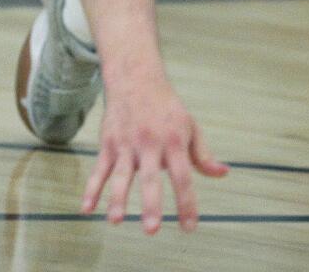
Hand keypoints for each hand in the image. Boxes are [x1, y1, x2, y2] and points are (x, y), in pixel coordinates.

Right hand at [81, 76, 228, 233]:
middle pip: (151, 177)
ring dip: (117, 198)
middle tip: (152, 230)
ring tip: (116, 220)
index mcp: (174, 141)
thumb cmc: (166, 108)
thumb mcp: (189, 126)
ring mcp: (127, 144)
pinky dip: (91, 189)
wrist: (136, 79)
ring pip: (122, 175)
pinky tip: (86, 209)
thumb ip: (203, 154)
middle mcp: (150, 143)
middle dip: (150, 204)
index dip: (187, 203)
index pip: (183, 176)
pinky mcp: (109, 144)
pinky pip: (99, 169)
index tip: (189, 227)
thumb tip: (222, 173)